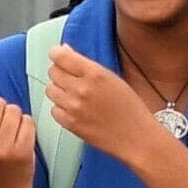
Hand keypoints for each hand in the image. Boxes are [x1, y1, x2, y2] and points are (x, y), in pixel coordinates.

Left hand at [44, 44, 158, 161]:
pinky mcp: (70, 124)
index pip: (60, 56)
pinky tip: (74, 110)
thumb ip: (86, 65)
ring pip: (50, 90)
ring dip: (59, 90)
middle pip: (53, 72)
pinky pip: (54, 110)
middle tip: (72, 79)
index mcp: (95, 74)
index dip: (57, 54)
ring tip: (74, 96)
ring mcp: (74, 107)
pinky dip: (61, 109)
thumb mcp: (112, 78)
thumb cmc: (129, 107)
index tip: (59, 56)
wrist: (136, 137)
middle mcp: (82, 89)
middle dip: (60, 73)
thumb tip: (65, 51)